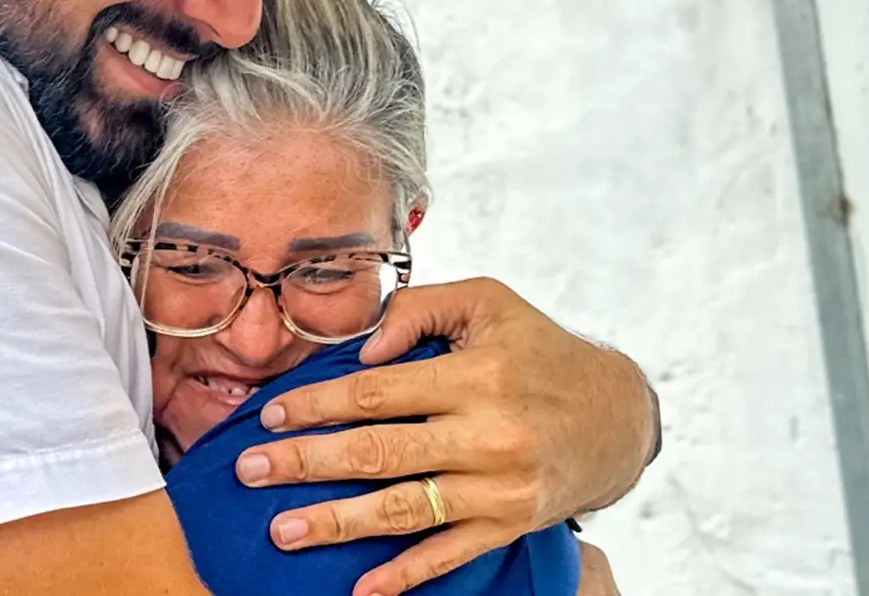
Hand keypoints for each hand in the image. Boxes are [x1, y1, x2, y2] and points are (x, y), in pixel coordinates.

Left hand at [236, 278, 654, 595]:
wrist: (618, 415)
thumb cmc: (539, 351)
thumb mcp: (488, 302)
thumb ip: (419, 310)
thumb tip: (362, 347)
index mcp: (477, 375)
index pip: (378, 392)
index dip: (318, 404)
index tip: (272, 414)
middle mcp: (489, 435)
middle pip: (380, 452)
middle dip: (307, 464)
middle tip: (251, 470)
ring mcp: (499, 488)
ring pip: (406, 509)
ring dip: (339, 523)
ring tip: (283, 531)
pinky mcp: (508, 525)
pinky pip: (450, 555)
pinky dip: (406, 576)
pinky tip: (363, 589)